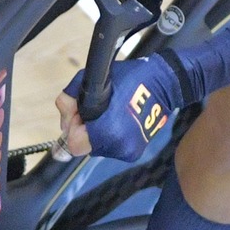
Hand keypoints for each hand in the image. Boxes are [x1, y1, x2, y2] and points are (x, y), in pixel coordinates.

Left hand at [57, 53, 186, 163]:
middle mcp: (118, 147)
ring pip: (97, 147)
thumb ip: (70, 98)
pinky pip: (112, 147)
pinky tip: (120, 119)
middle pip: (84, 146)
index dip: (74, 127)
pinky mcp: (135, 152)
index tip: (83, 113)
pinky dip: (111, 136)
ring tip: (112, 113)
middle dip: (85, 129)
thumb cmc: (129, 77)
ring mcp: (128, 151)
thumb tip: (65, 115)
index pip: (74, 145)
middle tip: (98, 109)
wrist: (164, 83)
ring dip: (97, 133)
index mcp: (108, 131)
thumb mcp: (92, 79)